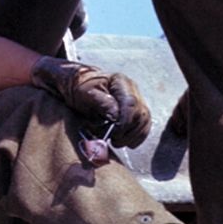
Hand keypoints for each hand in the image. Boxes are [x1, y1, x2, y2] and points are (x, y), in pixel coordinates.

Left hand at [30, 56, 152, 147]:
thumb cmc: (79, 89)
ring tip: (115, 140)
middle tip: (111, 139)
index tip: (113, 134)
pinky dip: (136, 137)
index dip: (124, 122)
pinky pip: (144, 126)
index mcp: (120, 82)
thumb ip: (101, 102)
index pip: (131, 104)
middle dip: (126, 131)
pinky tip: (124, 141)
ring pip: (144, 122)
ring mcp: (137, 99)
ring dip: (131, 136)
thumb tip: (116, 115)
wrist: (78, 86)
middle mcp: (132, 89)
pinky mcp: (137, 111)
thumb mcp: (84, 93)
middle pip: (140, 114)